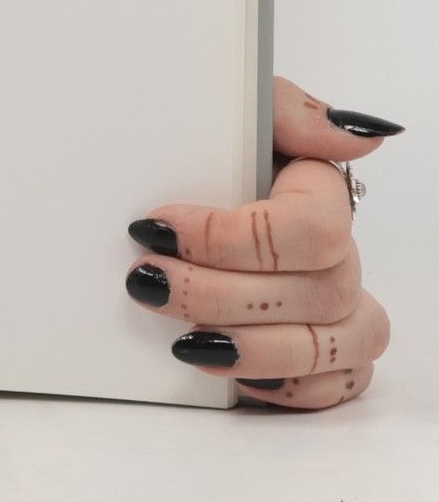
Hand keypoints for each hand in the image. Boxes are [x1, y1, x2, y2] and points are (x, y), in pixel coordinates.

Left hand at [125, 78, 400, 408]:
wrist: (187, 187)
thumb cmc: (217, 151)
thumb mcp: (241, 111)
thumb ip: (288, 111)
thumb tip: (355, 137)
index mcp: (320, 199)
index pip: (310, 227)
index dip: (228, 236)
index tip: (156, 225)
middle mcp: (338, 259)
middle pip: (311, 293)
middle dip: (215, 294)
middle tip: (145, 281)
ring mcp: (337, 313)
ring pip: (326, 347)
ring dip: (252, 350)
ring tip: (183, 341)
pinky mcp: (324, 359)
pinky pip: (333, 390)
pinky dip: (285, 390)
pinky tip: (230, 375)